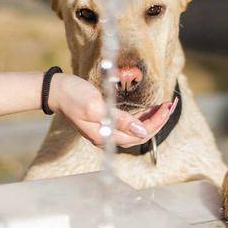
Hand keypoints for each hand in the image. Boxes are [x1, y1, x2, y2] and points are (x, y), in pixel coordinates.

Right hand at [48, 73, 172, 147]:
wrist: (56, 90)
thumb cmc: (74, 95)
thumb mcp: (97, 106)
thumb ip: (120, 121)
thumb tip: (142, 132)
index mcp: (106, 136)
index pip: (140, 135)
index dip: (157, 122)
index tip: (168, 108)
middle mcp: (107, 137)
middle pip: (140, 134)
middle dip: (158, 120)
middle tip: (171, 104)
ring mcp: (106, 130)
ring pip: (136, 129)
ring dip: (152, 118)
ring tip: (165, 105)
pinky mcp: (105, 122)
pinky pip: (129, 123)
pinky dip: (141, 116)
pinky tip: (149, 109)